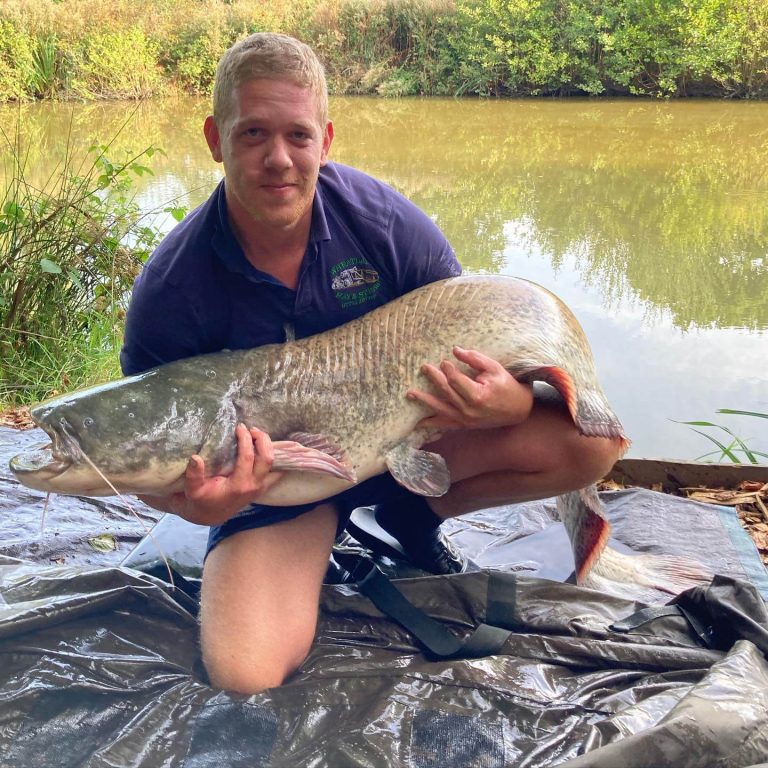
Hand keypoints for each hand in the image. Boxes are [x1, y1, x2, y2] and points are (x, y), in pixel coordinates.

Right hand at [139, 423, 283, 525]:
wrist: (210, 515)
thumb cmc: (201, 500)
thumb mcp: (193, 490)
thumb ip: (194, 475)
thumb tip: (195, 457)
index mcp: (239, 485)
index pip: (248, 457)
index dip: (245, 439)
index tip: (240, 427)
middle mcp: (253, 486)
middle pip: (267, 458)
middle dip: (262, 440)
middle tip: (252, 429)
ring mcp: (260, 487)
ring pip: (275, 463)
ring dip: (269, 447)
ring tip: (256, 435)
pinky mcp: (263, 486)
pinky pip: (276, 470)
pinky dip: (274, 457)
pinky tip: (267, 446)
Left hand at [406, 346, 533, 429]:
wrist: (517, 410)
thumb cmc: (506, 385)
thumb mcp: (494, 368)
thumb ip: (474, 358)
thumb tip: (455, 350)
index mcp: (478, 396)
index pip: (456, 381)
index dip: (448, 370)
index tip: (443, 361)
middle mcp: (469, 410)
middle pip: (446, 393)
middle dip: (434, 379)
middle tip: (424, 367)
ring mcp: (465, 420)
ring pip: (441, 409)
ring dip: (425, 401)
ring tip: (410, 394)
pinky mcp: (464, 425)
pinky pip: (444, 424)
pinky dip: (431, 424)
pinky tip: (417, 423)